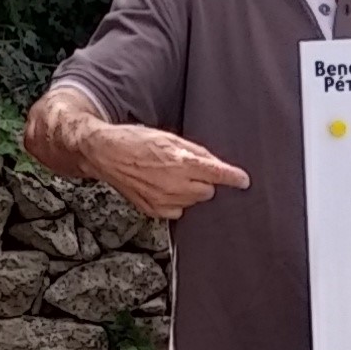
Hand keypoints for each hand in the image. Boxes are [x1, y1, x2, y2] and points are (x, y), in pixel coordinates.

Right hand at [95, 122, 250, 219]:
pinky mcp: (154, 210)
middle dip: (204, 181)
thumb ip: (197, 152)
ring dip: (190, 191)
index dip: (233, 178)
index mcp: (180, 162)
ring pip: (193, 201)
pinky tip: (162, 188)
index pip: (217, 174)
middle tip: (187, 169)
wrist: (106, 154)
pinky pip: (178, 211)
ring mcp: (163, 200)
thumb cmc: (136, 141)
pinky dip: (176, 202)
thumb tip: (217, 164)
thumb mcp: (170, 138)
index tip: (244, 181)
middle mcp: (174, 184)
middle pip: (208, 191)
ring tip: (170, 177)